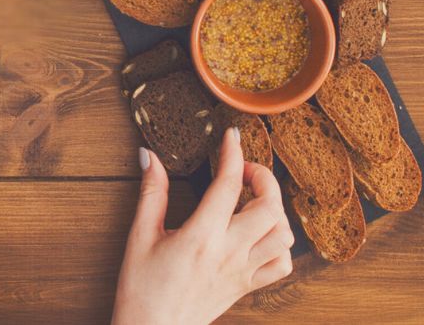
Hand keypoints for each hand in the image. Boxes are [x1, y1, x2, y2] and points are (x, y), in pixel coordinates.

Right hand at [111, 131, 293, 324]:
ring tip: (254, 201)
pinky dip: (280, 245)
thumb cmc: (141, 289)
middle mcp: (229, 253)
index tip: (231, 136)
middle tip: (244, 171)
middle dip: (264, 179)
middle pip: (270, 207)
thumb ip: (151, 193)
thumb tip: (150, 156)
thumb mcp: (140, 236)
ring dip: (275, 211)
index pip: (228, 184)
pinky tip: (260, 235)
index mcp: (201, 236)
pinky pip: (281, 265)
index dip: (233, 153)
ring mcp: (242, 272)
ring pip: (283, 235)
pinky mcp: (246, 287)